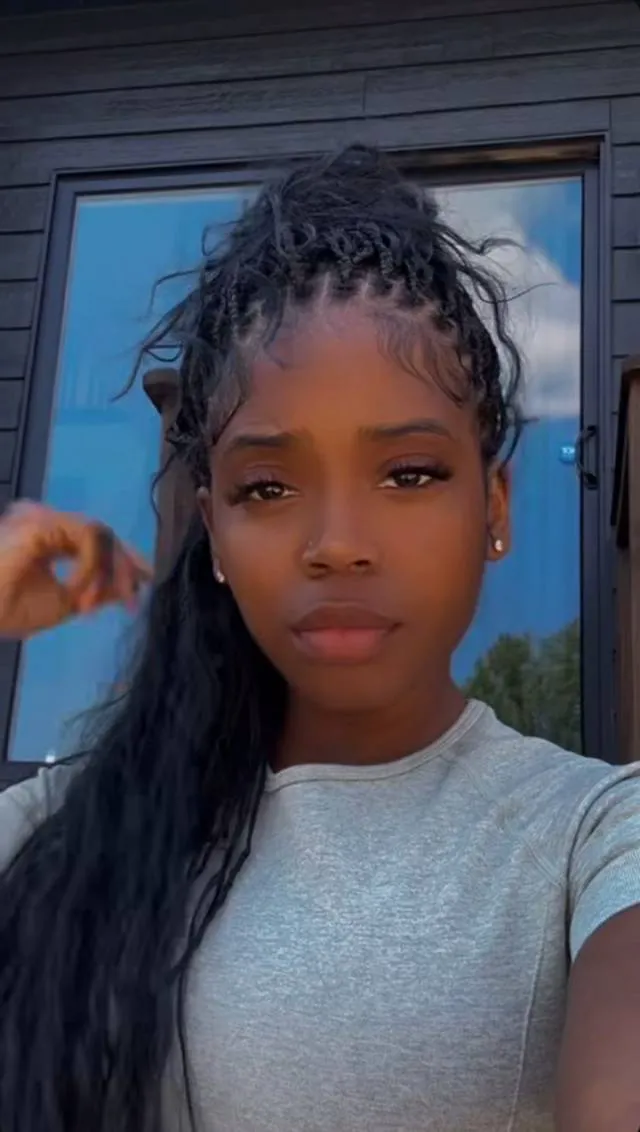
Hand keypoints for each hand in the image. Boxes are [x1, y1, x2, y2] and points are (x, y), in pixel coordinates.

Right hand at [0, 501, 152, 639]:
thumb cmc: (10, 610)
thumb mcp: (67, 603)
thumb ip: (98, 590)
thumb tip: (129, 585)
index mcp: (49, 539)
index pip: (96, 542)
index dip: (123, 561)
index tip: (146, 583)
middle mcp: (48, 524)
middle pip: (103, 535)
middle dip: (124, 567)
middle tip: (134, 598)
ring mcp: (45, 520)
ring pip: (100, 535)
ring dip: (108, 571)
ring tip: (94, 604)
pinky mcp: (43, 524)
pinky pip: (87, 539)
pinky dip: (90, 567)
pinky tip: (77, 592)